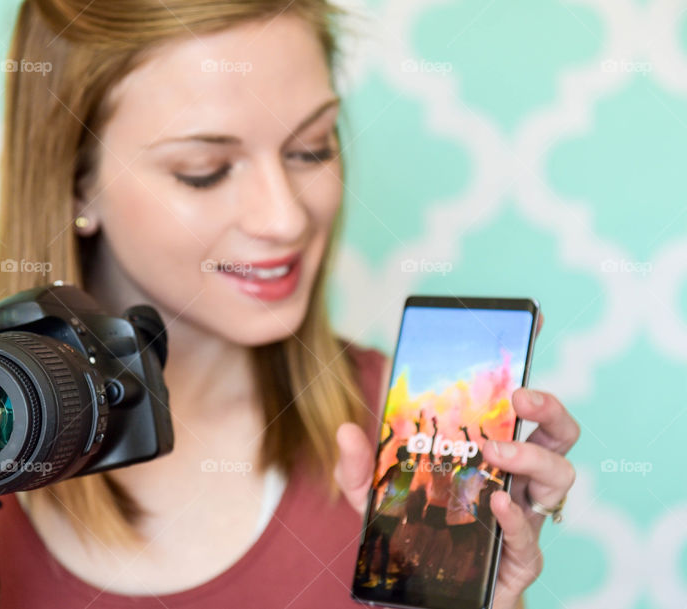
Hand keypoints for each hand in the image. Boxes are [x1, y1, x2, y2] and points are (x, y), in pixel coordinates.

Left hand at [334, 312, 580, 608]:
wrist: (422, 599)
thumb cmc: (411, 538)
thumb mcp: (374, 497)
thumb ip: (361, 466)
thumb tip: (347, 429)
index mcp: (490, 454)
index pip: (519, 407)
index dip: (527, 367)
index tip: (528, 326)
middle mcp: (516, 479)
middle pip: (560, 433)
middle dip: (550, 406)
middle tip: (520, 395)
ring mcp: (524, 517)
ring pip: (561, 477)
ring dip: (534, 457)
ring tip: (499, 451)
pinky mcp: (519, 559)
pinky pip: (531, 535)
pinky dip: (517, 516)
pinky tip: (496, 502)